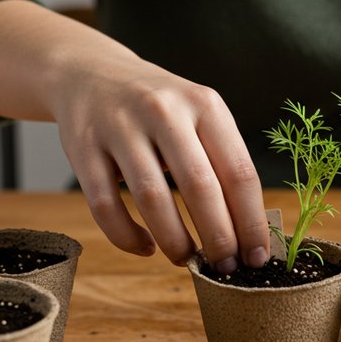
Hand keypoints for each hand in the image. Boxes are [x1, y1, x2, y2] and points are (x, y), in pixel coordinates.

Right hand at [0, 0, 269, 271]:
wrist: (90, 74)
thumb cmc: (159, 108)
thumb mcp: (198, 114)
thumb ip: (222, 161)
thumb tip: (251, 233)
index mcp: (205, 104)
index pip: (239, 172)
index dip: (251, 222)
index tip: (257, 257)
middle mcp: (164, 111)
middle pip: (200, 187)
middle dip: (218, 237)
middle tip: (224, 267)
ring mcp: (120, 127)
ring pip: (152, 198)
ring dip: (174, 241)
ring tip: (186, 259)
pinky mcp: (83, 147)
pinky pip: (106, 205)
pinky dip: (127, 236)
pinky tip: (145, 247)